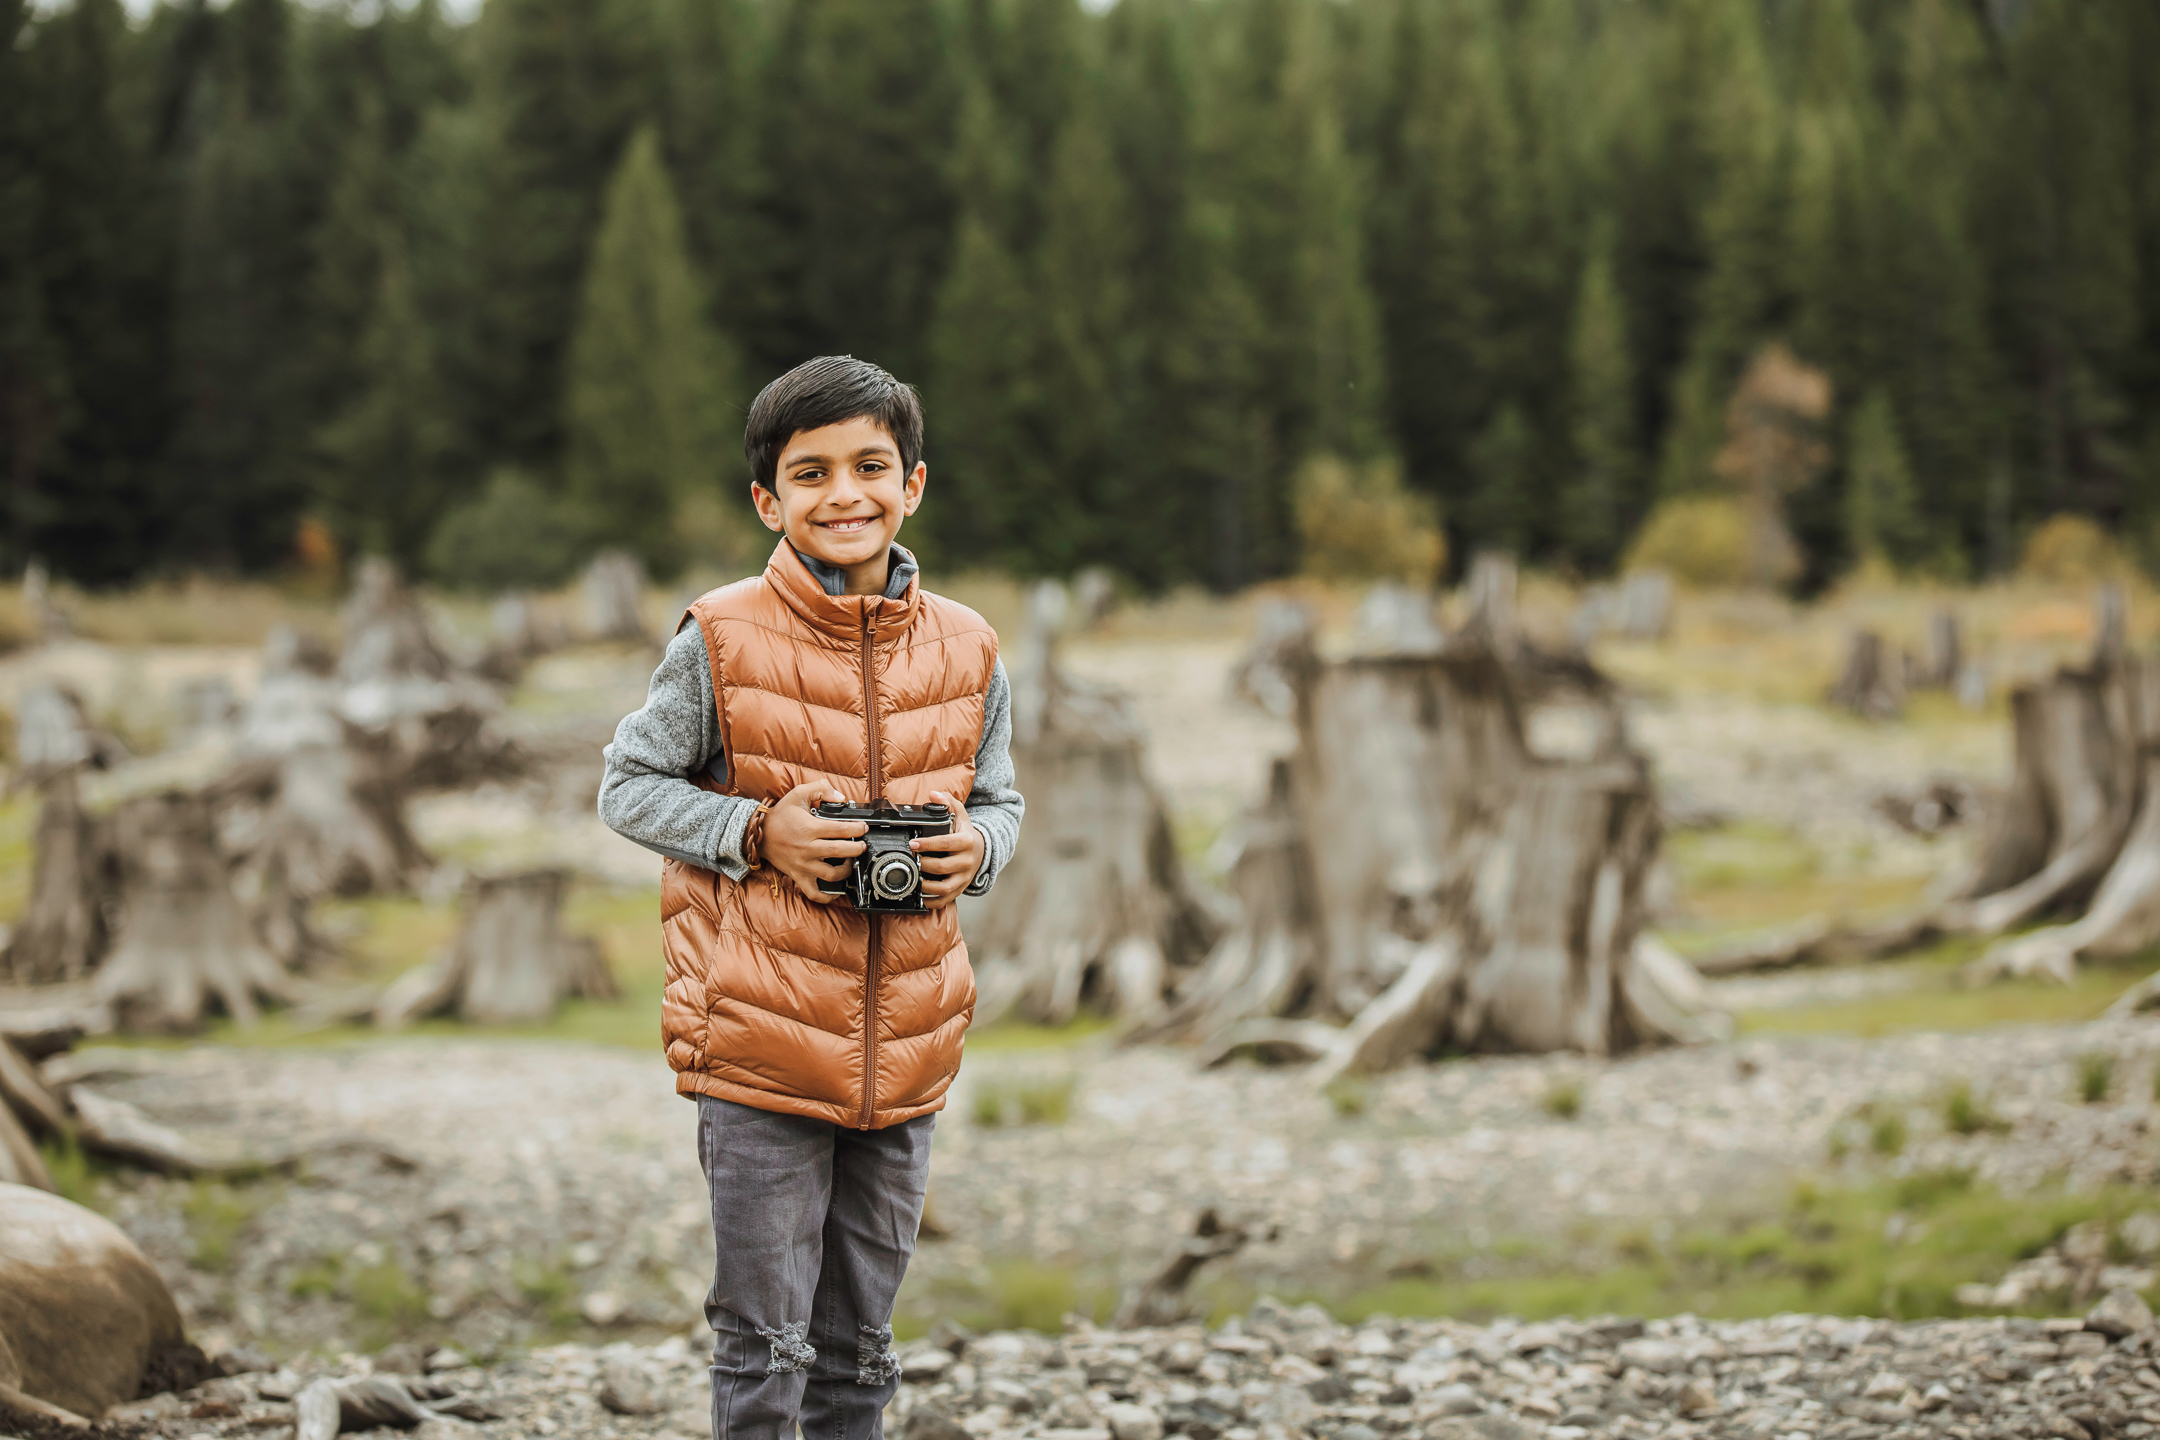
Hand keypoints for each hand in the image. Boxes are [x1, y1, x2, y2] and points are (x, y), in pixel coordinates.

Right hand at [761, 781, 866, 904]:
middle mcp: (807, 848)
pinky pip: (814, 893)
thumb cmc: (780, 816)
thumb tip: (840, 796)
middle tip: (862, 845)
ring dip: (846, 870)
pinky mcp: (798, 876)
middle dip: (857, 849)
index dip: (857, 828)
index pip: (840, 829)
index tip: (863, 828)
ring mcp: (803, 865)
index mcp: (809, 828)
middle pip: (839, 851)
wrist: (760, 835)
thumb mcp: (798, 793)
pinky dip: (827, 897)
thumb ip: (820, 788)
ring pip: (831, 874)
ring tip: (850, 862)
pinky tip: (837, 890)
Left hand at [911, 791, 983, 907]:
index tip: (912, 843)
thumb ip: (947, 802)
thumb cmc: (965, 833)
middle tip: (908, 859)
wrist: (981, 851)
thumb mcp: (960, 814)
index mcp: (967, 842)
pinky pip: (944, 900)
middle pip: (941, 867)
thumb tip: (933, 795)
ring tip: (911, 877)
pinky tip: (918, 895)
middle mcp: (967, 862)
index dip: (927, 844)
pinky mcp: (959, 890)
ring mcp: (963, 878)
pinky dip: (930, 901)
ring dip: (924, 885)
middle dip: (921, 865)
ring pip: (942, 887)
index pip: (945, 844)